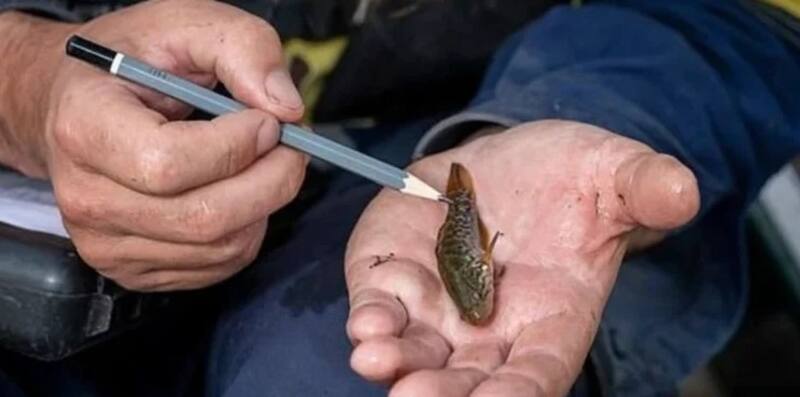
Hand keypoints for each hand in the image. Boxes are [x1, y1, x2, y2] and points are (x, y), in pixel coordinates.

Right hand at [1, 0, 306, 290]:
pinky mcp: (131, 270)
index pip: (171, 164)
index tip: (269, 121)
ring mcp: (105, 244)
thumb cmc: (129, 63)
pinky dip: (247, 230)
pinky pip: (216, 266)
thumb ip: (243, 48)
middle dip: (272, 181)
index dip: (238, 146)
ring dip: (264, 205)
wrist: (71, 104)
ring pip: (220, 247)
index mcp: (84, 128)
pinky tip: (237, 192)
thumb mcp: (184, 24)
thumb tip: (286, 108)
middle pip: (203, 217)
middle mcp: (85, 197)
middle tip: (292, 146)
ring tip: (262, 164)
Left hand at [345, 121, 698, 395]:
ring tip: (375, 357)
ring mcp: (441, 305)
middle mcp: (492, 327)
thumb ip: (643, 187)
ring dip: (396, 359)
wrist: (511, 160)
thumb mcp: (613, 172)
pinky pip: (383, 303)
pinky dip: (371, 315)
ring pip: (417, 349)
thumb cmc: (570, 176)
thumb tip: (682, 190)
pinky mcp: (399, 274)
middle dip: (443, 391)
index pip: (538, 372)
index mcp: (553, 316)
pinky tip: (364, 323)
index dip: (519, 393)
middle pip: (468, 378)